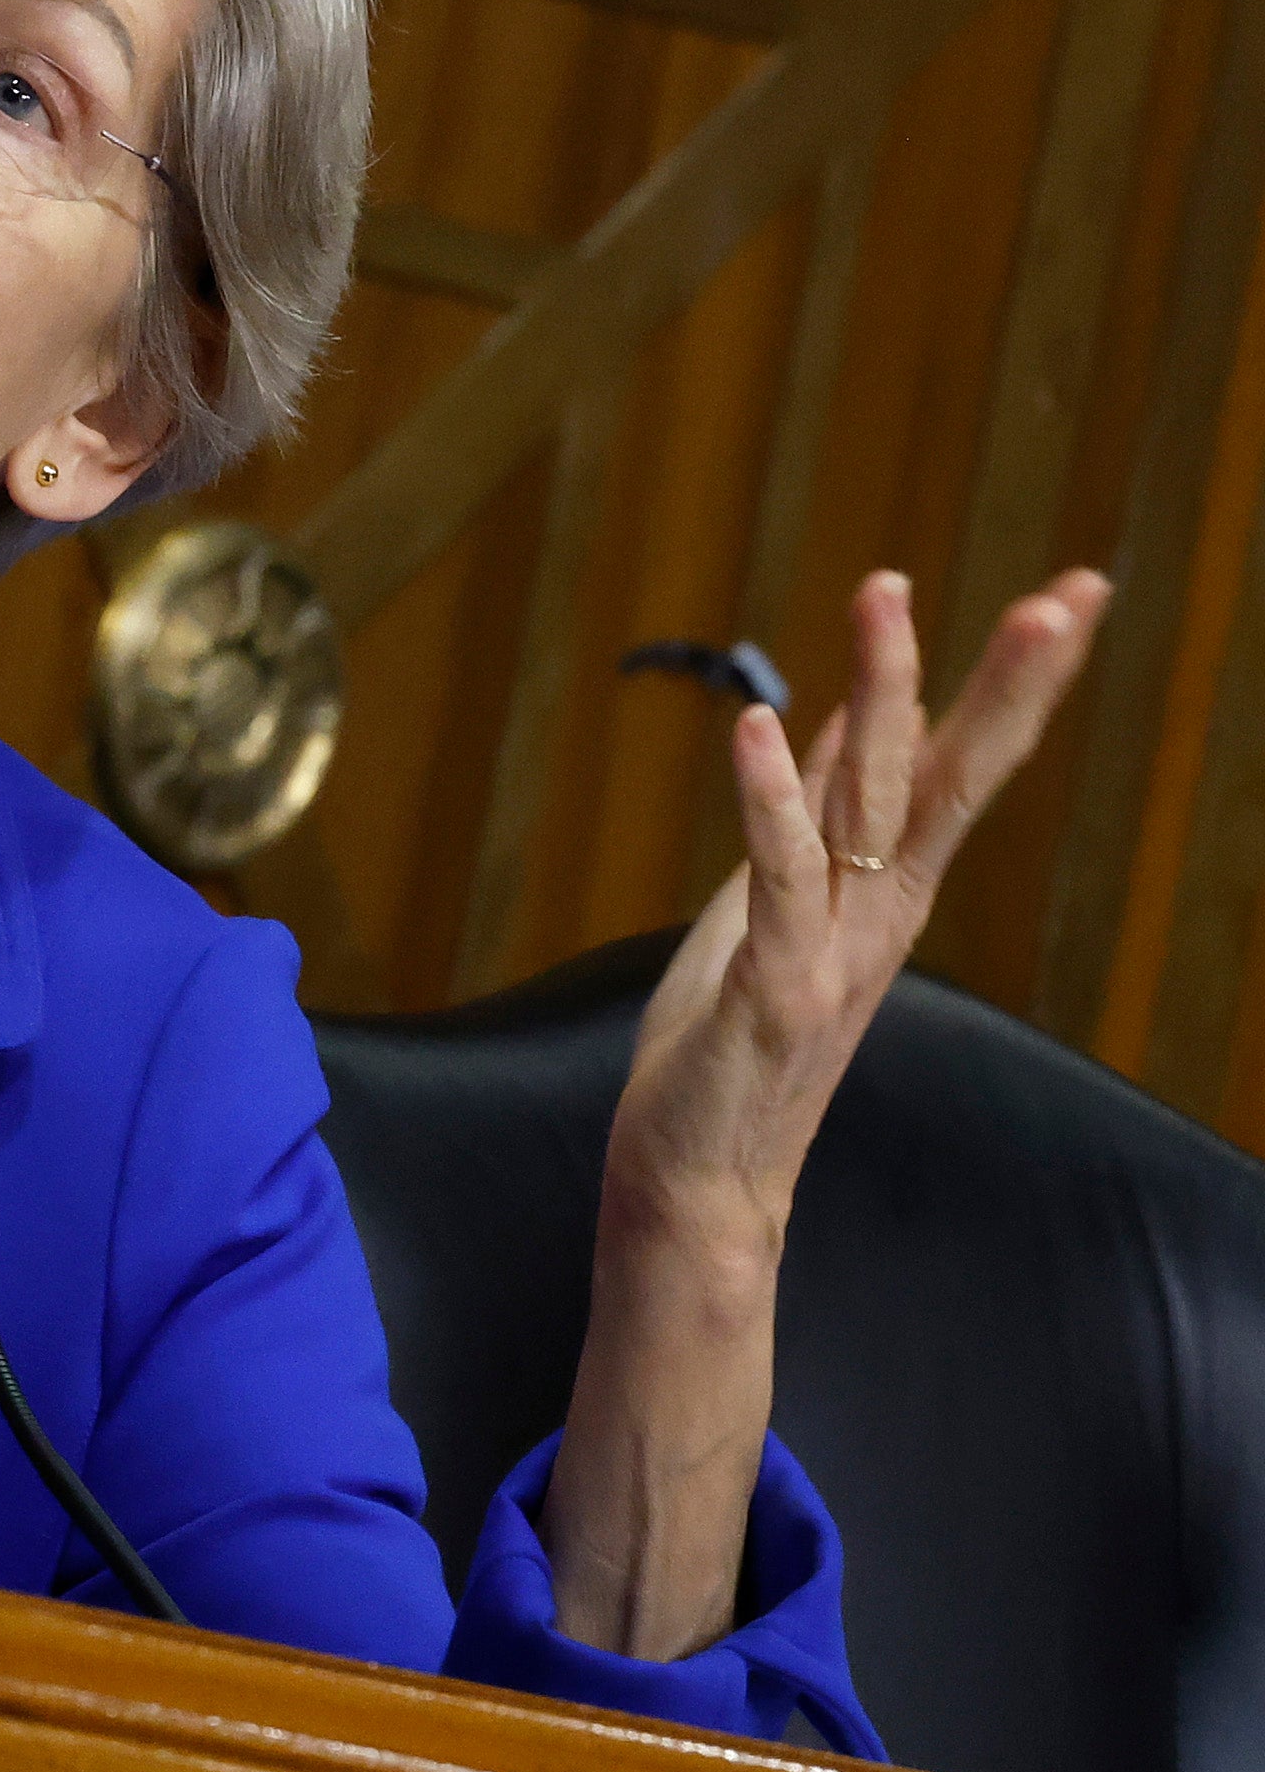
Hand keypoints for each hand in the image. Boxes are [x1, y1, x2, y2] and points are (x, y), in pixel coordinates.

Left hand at [607, 566, 1107, 1257]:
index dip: (1014, 680)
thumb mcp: (764, 911)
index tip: (1074, 592)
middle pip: (955, 774)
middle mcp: (881, 912)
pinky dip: (768, 799)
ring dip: (882, 696)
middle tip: (1073, 590)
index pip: (958, 764)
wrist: (698, 1181)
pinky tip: (757, 726)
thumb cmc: (727, 1047)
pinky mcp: (780, 986)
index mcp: (885, 889)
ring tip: (888, 596)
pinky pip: (778, 876)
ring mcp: (838, 947)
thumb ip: (800, 826)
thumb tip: (812, 729)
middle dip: (1011, 680)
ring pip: (870, 800)